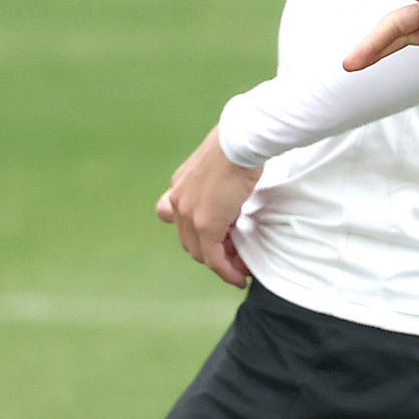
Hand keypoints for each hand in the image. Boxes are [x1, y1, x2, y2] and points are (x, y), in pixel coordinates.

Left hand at [155, 129, 260, 289]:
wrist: (240, 142)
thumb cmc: (238, 145)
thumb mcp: (220, 163)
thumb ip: (219, 180)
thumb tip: (235, 185)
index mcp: (180, 185)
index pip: (181, 219)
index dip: (199, 233)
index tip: (223, 239)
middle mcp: (178, 200)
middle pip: (189, 240)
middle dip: (212, 252)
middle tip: (235, 256)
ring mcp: (189, 214)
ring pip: (200, 253)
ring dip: (220, 264)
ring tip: (239, 268)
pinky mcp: (205, 226)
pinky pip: (213, 258)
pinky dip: (225, 271)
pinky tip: (237, 277)